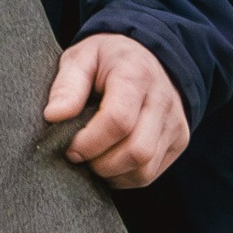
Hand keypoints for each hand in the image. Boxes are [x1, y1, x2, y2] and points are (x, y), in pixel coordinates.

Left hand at [44, 30, 188, 186]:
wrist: (147, 55)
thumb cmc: (107, 59)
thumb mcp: (81, 58)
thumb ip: (67, 86)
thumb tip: (53, 116)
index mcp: (136, 74)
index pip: (119, 120)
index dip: (90, 142)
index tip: (70, 147)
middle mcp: (162, 100)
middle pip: (137, 151)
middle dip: (101, 164)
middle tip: (79, 156)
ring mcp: (175, 122)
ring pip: (145, 168)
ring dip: (113, 173)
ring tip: (94, 159)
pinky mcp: (179, 140)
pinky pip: (151, 173)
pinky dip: (126, 176)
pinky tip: (110, 162)